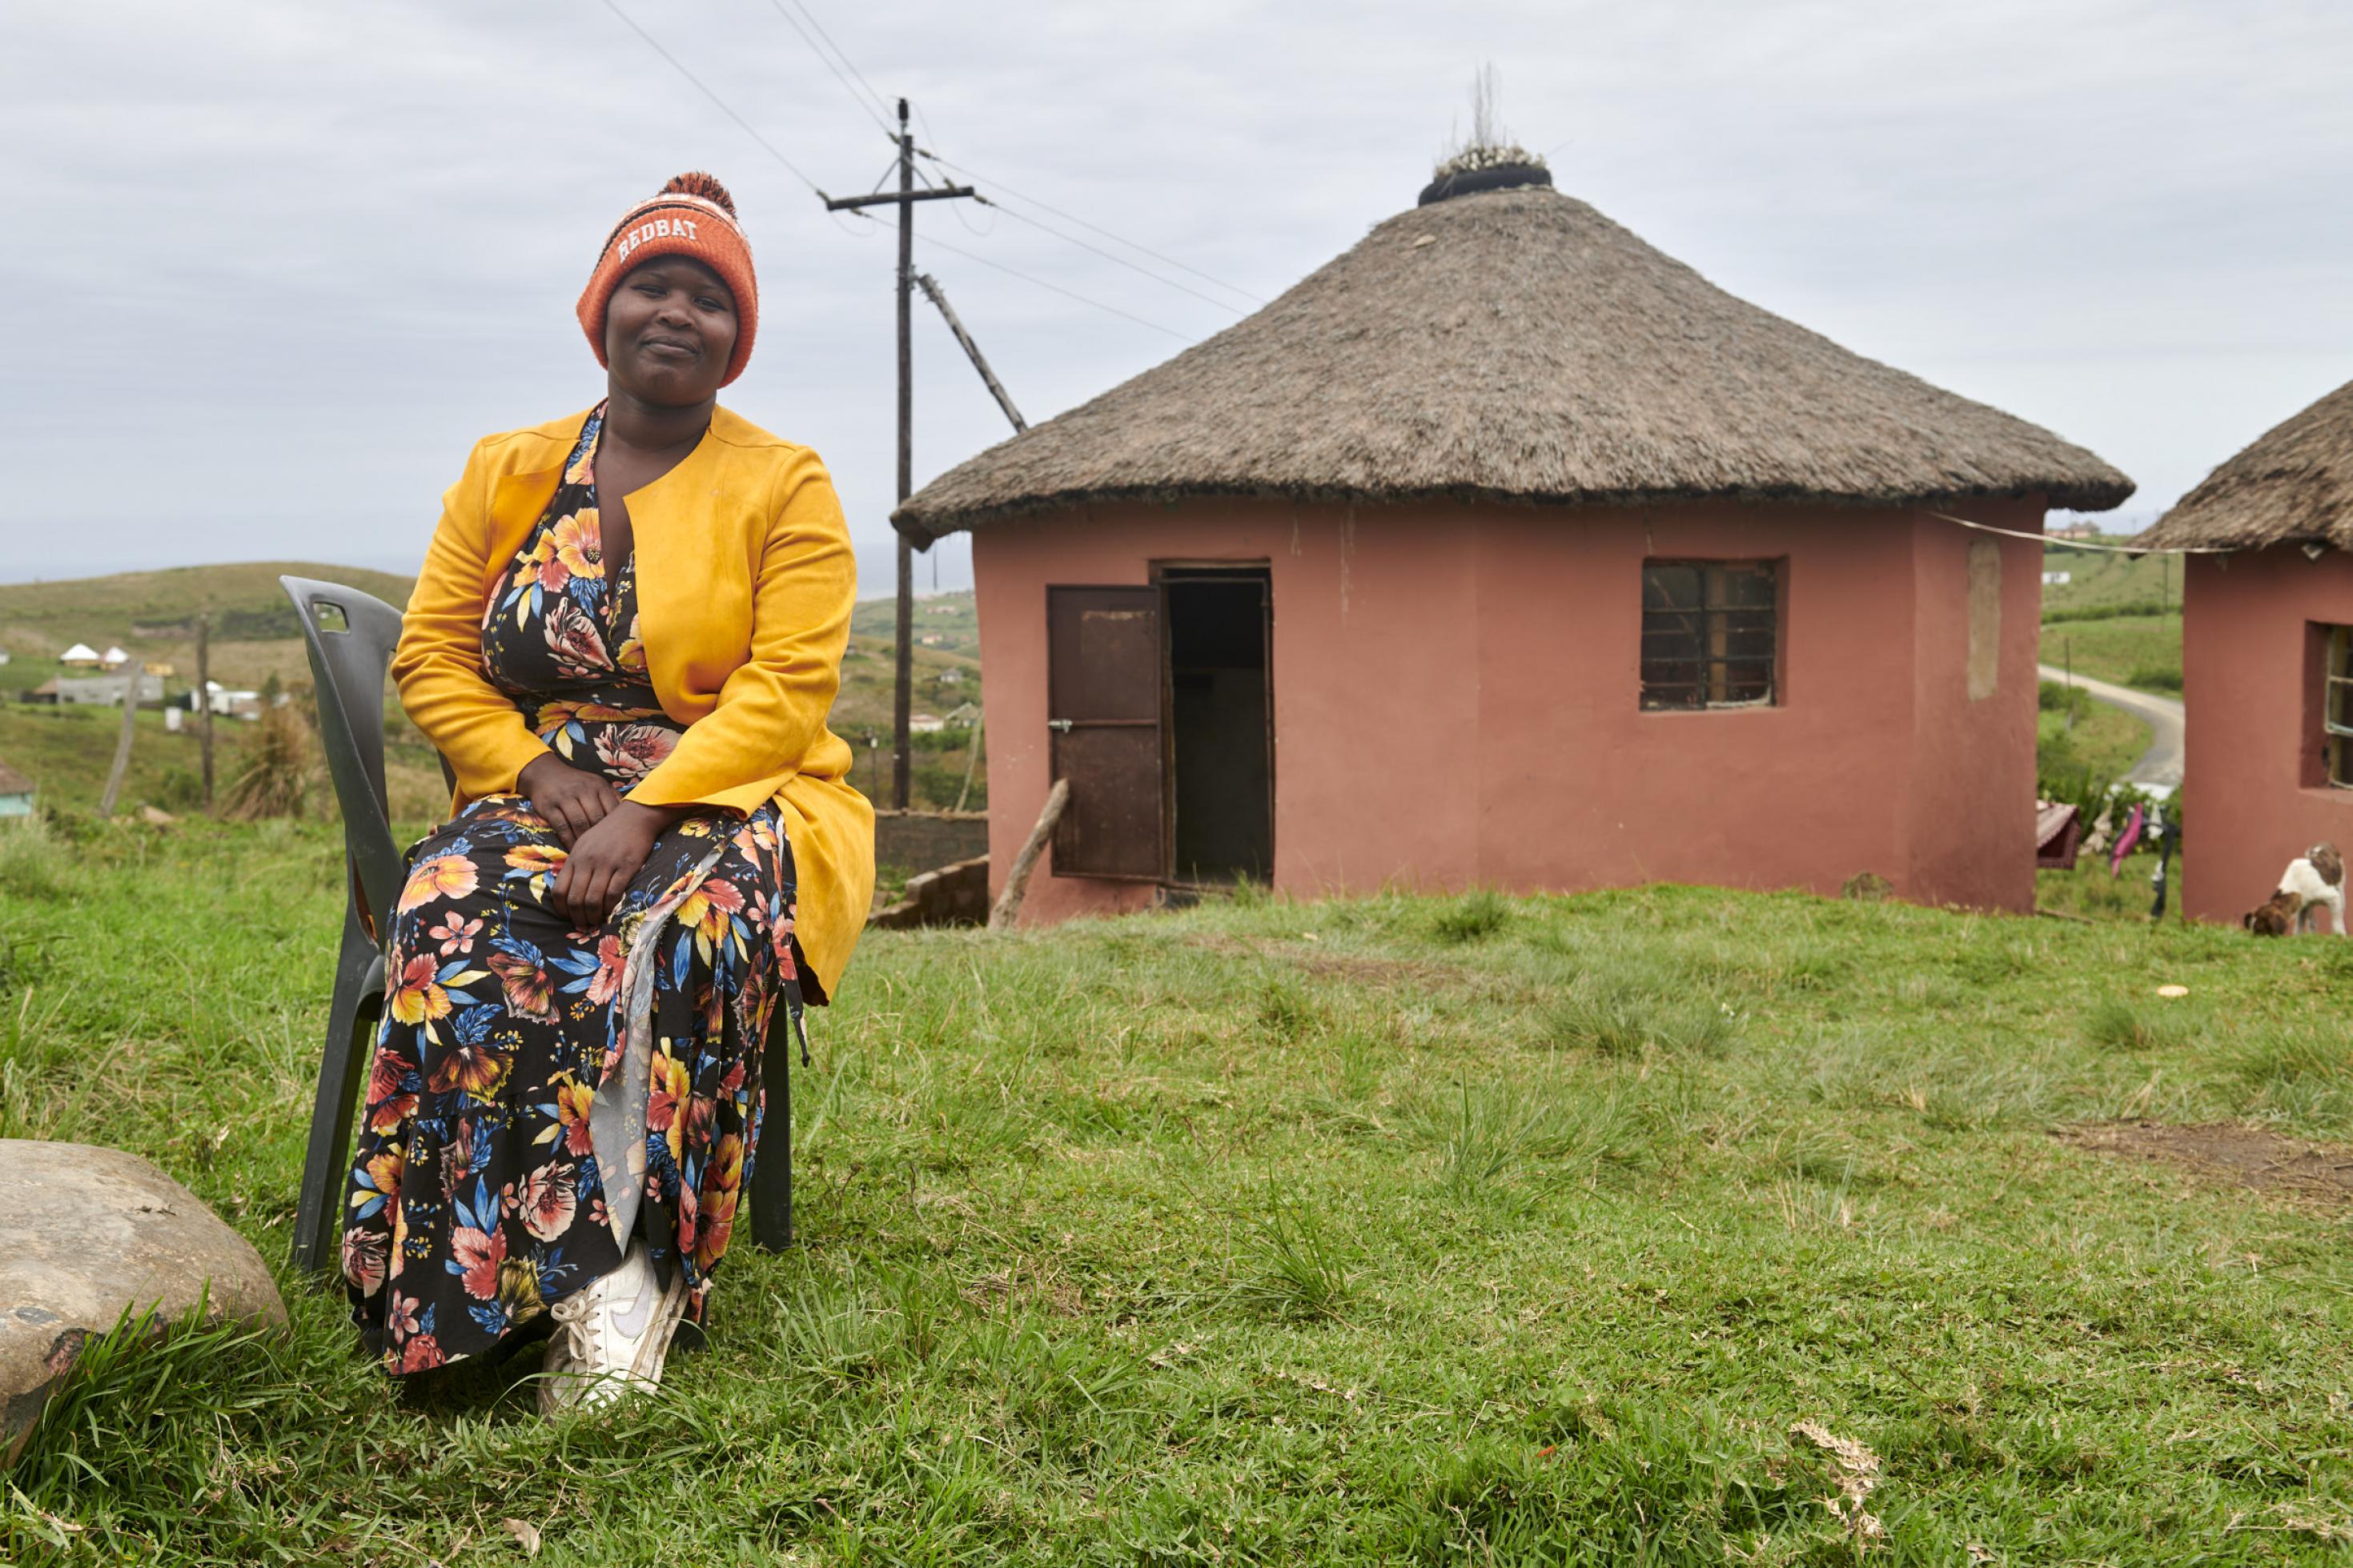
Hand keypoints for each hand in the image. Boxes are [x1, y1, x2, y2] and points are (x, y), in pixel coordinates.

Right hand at [518, 754, 620, 847]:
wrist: (544, 773)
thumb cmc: (576, 783)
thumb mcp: (595, 784)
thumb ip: (611, 798)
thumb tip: (630, 817)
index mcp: (599, 786)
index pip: (613, 809)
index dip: (617, 827)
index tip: (620, 842)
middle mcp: (583, 790)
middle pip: (597, 818)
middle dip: (602, 837)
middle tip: (606, 853)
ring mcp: (565, 798)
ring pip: (580, 823)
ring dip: (585, 841)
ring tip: (590, 855)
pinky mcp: (550, 806)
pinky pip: (562, 827)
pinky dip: (569, 841)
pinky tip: (573, 851)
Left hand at [549, 801, 677, 926]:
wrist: (634, 817)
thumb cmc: (609, 832)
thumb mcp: (585, 845)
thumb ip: (576, 865)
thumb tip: (569, 890)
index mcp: (575, 857)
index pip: (559, 890)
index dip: (562, 910)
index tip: (569, 917)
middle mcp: (587, 862)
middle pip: (575, 899)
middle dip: (578, 918)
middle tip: (585, 925)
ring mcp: (606, 864)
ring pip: (593, 900)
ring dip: (594, 917)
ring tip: (597, 921)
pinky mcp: (626, 866)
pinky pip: (614, 894)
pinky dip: (610, 908)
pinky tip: (611, 911)